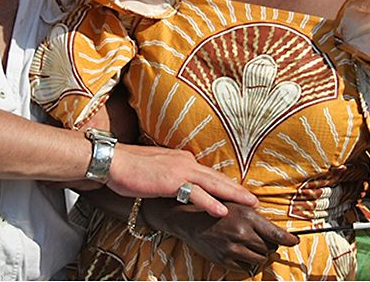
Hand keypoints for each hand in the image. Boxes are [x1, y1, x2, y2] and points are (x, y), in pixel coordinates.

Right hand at [108, 143, 257, 216]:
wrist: (113, 162)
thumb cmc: (130, 168)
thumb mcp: (157, 170)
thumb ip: (171, 176)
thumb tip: (179, 186)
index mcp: (182, 159)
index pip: (209, 174)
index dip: (226, 185)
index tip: (241, 194)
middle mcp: (185, 162)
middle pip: (217, 177)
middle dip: (238, 190)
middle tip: (256, 201)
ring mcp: (179, 170)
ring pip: (213, 183)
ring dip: (233, 194)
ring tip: (250, 204)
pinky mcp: (170, 181)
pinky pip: (195, 193)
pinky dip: (210, 202)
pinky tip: (222, 210)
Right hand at [144, 200, 297, 270]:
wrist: (189, 218)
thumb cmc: (215, 206)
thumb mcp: (237, 204)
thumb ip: (255, 215)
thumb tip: (276, 228)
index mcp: (247, 216)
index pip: (277, 234)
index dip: (289, 240)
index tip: (295, 241)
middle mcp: (242, 233)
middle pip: (270, 248)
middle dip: (270, 244)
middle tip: (263, 238)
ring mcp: (233, 249)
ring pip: (260, 258)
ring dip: (260, 253)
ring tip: (251, 243)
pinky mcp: (225, 260)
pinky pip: (247, 267)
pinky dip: (249, 261)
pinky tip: (242, 251)